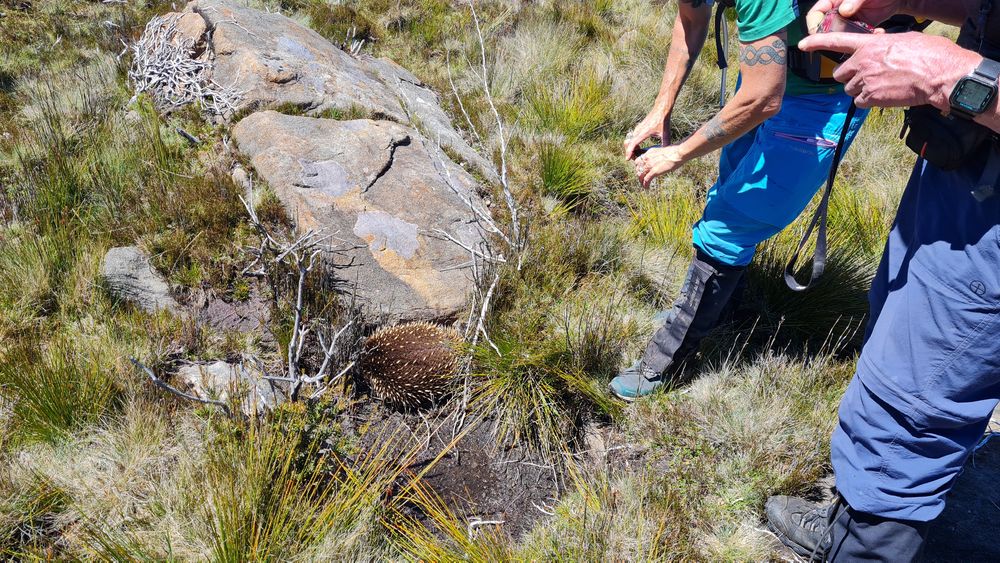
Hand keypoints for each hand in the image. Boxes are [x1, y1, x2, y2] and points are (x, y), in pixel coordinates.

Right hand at [624, 111, 669, 159]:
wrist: (661, 109)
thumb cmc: (663, 121)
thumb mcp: (666, 134)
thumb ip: (665, 145)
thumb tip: (665, 154)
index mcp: (644, 132)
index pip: (633, 143)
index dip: (629, 151)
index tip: (627, 159)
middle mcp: (638, 130)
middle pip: (629, 143)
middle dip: (628, 151)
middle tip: (631, 159)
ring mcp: (637, 129)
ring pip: (630, 140)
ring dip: (631, 147)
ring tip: (635, 155)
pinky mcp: (638, 128)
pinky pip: (633, 137)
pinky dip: (633, 143)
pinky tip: (638, 148)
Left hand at [635, 145, 685, 187]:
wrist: (678, 153)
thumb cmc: (674, 151)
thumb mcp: (662, 151)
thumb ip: (657, 156)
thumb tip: (659, 160)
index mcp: (649, 152)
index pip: (638, 160)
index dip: (639, 166)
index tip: (641, 170)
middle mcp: (647, 158)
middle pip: (637, 168)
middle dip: (639, 173)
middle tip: (642, 178)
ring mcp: (650, 165)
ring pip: (640, 175)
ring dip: (641, 180)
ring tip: (643, 184)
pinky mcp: (654, 171)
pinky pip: (646, 180)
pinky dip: (645, 184)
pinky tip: (646, 187)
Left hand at [798, 31, 980, 109]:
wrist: (939, 74)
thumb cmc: (929, 54)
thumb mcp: (903, 40)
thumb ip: (882, 46)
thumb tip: (877, 50)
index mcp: (870, 44)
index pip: (836, 41)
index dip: (816, 42)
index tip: (803, 45)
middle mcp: (862, 62)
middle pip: (840, 73)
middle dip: (850, 76)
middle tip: (867, 76)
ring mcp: (865, 81)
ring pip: (849, 89)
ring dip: (860, 89)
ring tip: (881, 85)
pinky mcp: (871, 97)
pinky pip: (859, 102)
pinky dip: (868, 101)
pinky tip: (883, 95)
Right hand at [804, 0, 902, 29]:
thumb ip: (854, 0)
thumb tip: (844, 10)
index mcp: (833, 0)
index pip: (815, 14)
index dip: (814, 25)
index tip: (819, 34)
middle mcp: (838, 11)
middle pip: (824, 28)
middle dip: (833, 35)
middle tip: (845, 37)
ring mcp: (848, 20)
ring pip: (839, 34)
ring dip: (849, 38)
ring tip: (863, 34)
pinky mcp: (858, 27)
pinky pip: (854, 36)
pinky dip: (861, 38)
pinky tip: (874, 33)